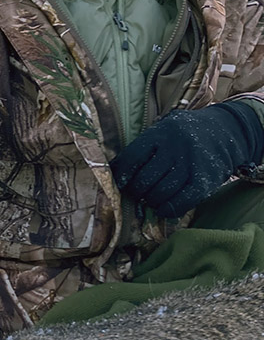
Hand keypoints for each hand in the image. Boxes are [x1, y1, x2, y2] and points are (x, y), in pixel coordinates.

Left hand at [111, 101, 263, 217]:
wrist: (226, 130)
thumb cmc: (183, 135)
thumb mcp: (162, 131)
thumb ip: (142, 148)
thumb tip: (113, 172)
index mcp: (160, 133)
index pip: (131, 158)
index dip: (120, 176)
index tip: (119, 184)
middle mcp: (176, 148)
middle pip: (144, 180)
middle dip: (136, 191)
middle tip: (136, 192)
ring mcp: (192, 164)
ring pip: (160, 193)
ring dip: (150, 201)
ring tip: (150, 198)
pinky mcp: (206, 180)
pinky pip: (181, 202)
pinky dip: (168, 209)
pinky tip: (163, 207)